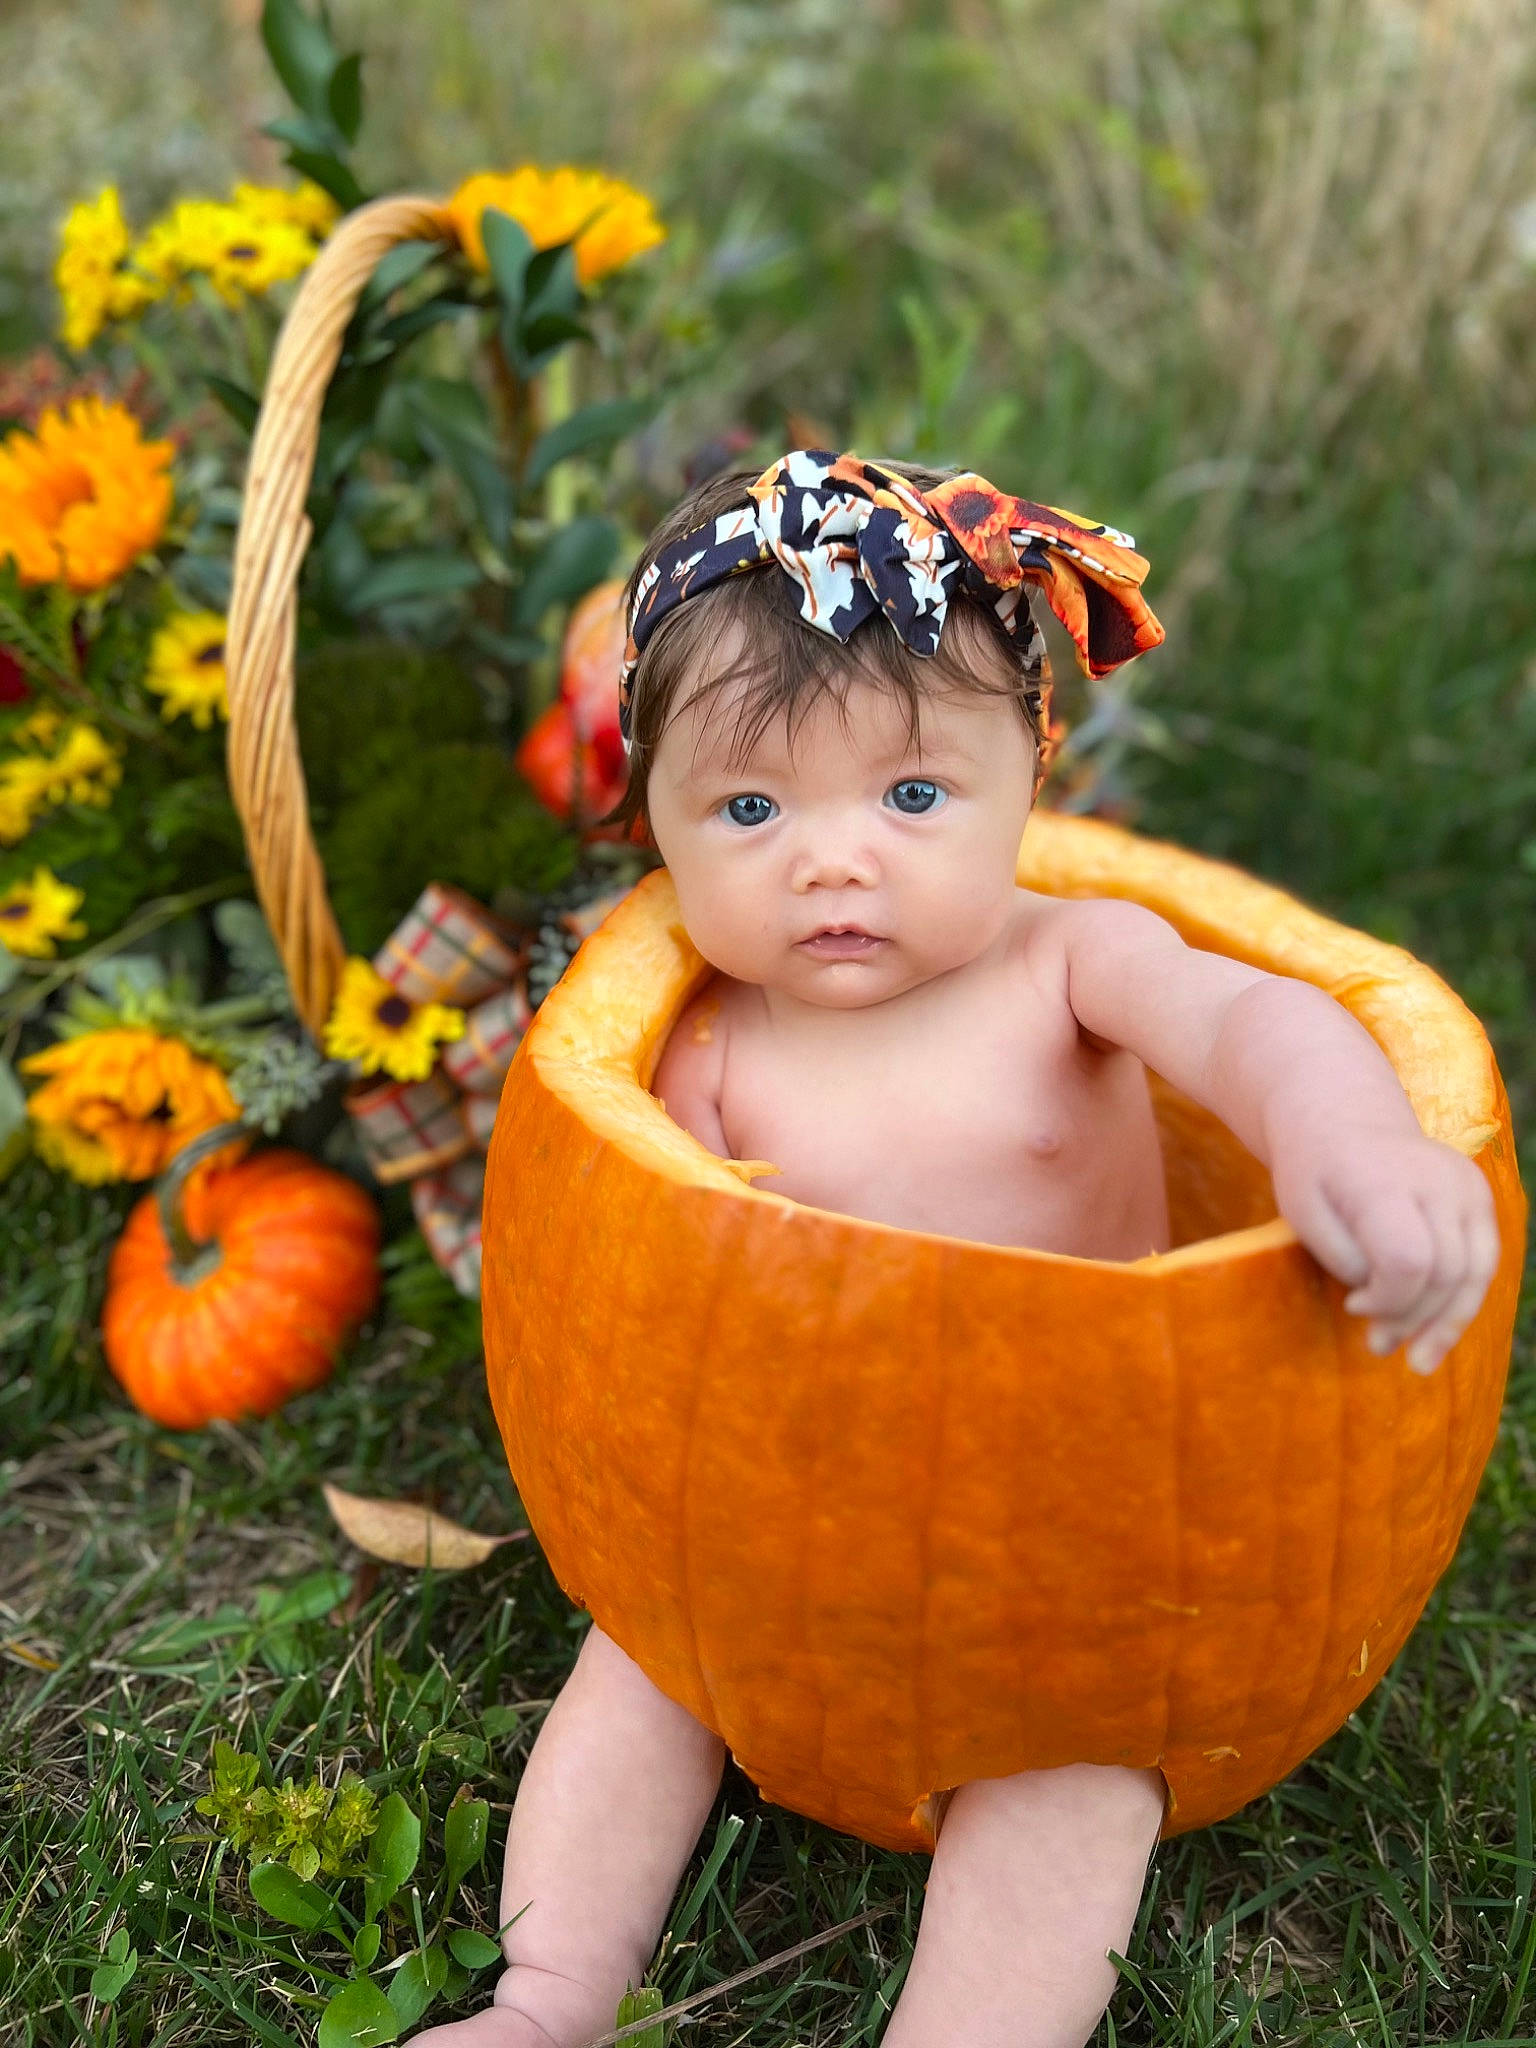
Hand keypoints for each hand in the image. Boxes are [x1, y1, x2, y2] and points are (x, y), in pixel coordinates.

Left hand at [1271, 1124, 1500, 1373]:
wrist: (1342, 1118)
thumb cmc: (1313, 1170)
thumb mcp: (1301, 1211)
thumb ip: (1340, 1257)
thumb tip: (1379, 1301)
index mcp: (1386, 1180)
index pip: (1409, 1260)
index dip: (1387, 1300)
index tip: (1352, 1307)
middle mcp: (1438, 1179)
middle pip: (1445, 1272)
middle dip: (1412, 1319)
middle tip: (1376, 1345)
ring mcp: (1467, 1186)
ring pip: (1476, 1274)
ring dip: (1446, 1325)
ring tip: (1416, 1361)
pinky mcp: (1479, 1197)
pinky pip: (1484, 1263)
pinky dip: (1462, 1303)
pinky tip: (1436, 1335)